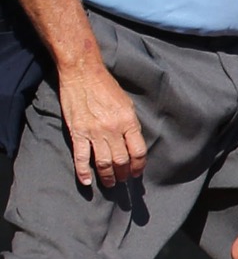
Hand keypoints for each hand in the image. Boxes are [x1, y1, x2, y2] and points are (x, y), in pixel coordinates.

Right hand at [57, 65, 146, 187]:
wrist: (83, 74)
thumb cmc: (106, 87)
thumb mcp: (127, 104)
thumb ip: (131, 124)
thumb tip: (133, 143)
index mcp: (128, 122)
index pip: (138, 151)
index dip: (139, 165)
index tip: (138, 172)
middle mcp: (112, 130)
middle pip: (121, 160)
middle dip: (124, 173)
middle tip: (124, 180)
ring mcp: (94, 133)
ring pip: (103, 162)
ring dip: (108, 176)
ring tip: (111, 184)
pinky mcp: (77, 133)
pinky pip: (81, 157)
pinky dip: (83, 172)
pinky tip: (87, 182)